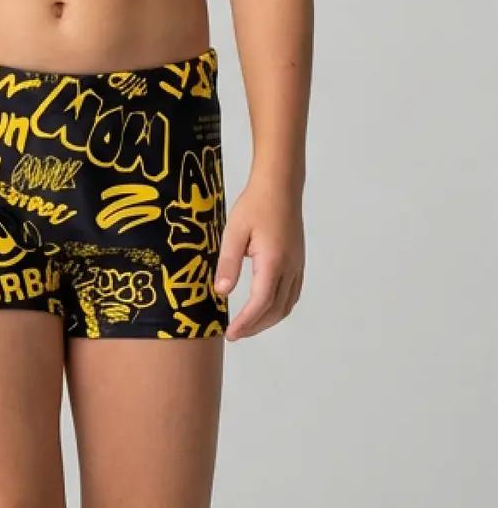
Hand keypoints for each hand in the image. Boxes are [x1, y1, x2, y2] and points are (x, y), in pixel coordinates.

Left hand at [214, 172, 304, 340]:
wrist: (280, 186)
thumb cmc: (255, 205)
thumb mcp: (234, 231)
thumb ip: (228, 263)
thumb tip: (221, 292)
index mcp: (273, 262)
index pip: (260, 303)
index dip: (246, 322)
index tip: (231, 334)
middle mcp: (289, 268)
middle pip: (276, 310)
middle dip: (256, 326)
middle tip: (236, 333)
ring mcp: (297, 265)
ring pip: (287, 304)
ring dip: (268, 319)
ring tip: (248, 324)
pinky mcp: (298, 260)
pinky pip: (293, 293)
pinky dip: (279, 307)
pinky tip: (266, 306)